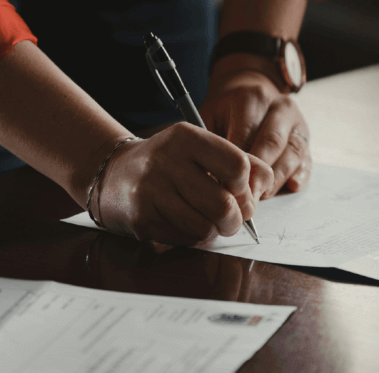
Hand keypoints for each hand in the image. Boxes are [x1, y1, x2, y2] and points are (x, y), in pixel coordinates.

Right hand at [95, 122, 273, 244]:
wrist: (114, 174)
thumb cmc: (168, 163)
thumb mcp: (200, 148)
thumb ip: (239, 161)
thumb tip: (264, 186)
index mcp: (186, 137)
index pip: (238, 166)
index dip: (245, 186)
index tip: (237, 189)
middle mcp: (166, 161)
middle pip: (225, 205)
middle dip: (235, 220)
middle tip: (230, 218)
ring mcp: (151, 192)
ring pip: (206, 229)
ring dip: (213, 231)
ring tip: (205, 220)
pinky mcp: (143, 219)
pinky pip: (186, 240)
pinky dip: (192, 237)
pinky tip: (182, 222)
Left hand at [199, 65, 311, 196]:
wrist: (250, 89)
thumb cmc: (226, 109)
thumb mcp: (210, 115)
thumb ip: (209, 142)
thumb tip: (208, 176)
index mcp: (252, 98)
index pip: (246, 134)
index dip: (236, 163)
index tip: (225, 185)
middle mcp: (280, 107)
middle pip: (272, 143)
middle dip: (258, 174)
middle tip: (245, 197)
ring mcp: (297, 122)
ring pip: (293, 152)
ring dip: (278, 178)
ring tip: (261, 196)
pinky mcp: (306, 137)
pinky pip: (307, 159)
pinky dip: (300, 175)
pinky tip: (290, 186)